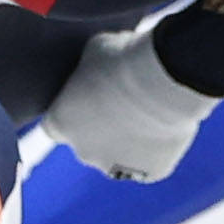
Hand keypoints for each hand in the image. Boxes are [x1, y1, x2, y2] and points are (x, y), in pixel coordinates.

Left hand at [47, 24, 217, 182]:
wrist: (163, 81)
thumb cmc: (124, 59)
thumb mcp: (95, 51)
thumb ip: (88, 69)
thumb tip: (98, 66)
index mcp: (60, 123)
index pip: (57, 124)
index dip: (74, 111)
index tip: (90, 97)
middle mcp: (83, 151)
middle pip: (88, 143)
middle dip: (103, 127)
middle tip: (125, 102)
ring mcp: (116, 165)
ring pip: (120, 155)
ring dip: (129, 140)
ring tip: (150, 111)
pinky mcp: (150, 173)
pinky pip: (150, 162)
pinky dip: (157, 148)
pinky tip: (166, 124)